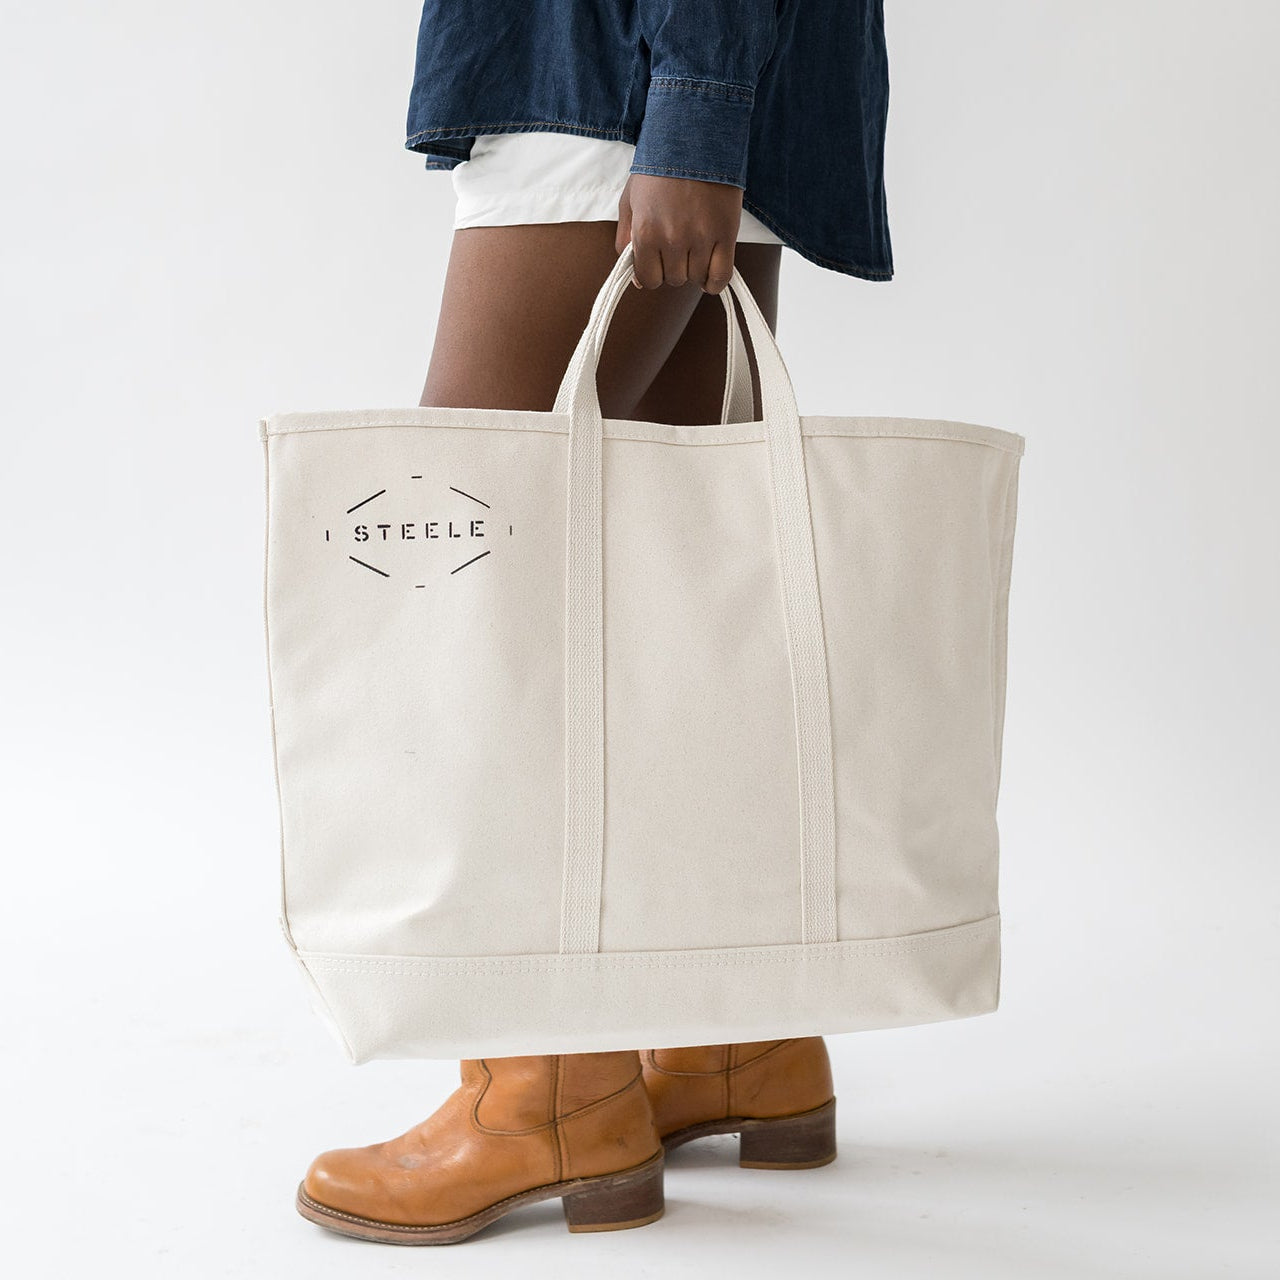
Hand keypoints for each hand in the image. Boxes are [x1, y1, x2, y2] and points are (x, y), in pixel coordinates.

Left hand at [616, 173, 741, 293]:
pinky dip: (714, 281)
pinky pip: (721, 277)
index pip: (648, 279)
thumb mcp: (630, 201)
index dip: (652, 272)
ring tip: (694, 246)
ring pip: (695, 279)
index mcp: (646, 232)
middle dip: (674, 266)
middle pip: (674, 279)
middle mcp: (672, 239)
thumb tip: (636, 279)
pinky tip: (710, 272)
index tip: (658, 261)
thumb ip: (626, 241)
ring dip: (694, 269)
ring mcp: (701, 238)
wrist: (695, 138)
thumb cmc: (660, 169)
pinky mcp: (726, 234)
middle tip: (678, 244)